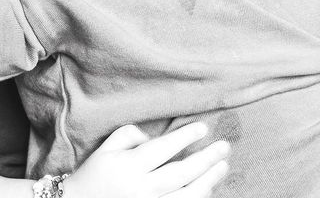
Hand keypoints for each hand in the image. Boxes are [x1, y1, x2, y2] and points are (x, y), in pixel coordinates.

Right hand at [62, 123, 229, 197]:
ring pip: (187, 196)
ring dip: (209, 180)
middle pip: (181, 174)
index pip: (163, 148)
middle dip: (206, 159)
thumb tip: (157, 138)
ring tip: (223, 166)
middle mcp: (140, 189)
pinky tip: (207, 186)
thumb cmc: (95, 173)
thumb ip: (132, 135)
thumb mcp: (107, 147)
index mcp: (128, 166)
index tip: (203, 128)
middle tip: (224, 146)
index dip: (185, 137)